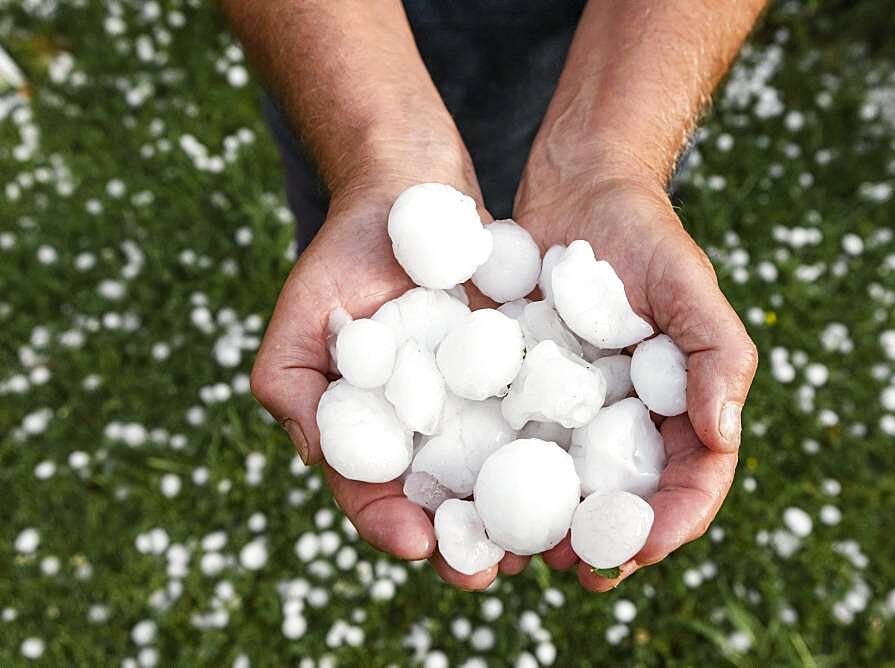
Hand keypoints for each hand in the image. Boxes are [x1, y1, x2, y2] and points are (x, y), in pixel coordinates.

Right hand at [250, 154, 527, 590]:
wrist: (411, 192)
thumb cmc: (345, 252)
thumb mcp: (299, 315)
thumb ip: (289, 385)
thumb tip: (321, 458)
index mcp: (367, 430)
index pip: (371, 492)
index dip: (389, 524)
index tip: (418, 543)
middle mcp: (421, 428)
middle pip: (439, 501)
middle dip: (463, 543)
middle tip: (490, 572)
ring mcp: (471, 404)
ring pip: (494, 475)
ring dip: (516, 518)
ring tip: (542, 546)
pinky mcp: (516, 373)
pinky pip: (534, 420)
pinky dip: (553, 454)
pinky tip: (577, 477)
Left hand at [514, 165, 758, 590]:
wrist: (577, 191)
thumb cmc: (645, 235)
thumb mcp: (690, 285)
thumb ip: (718, 355)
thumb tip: (723, 437)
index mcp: (681, 407)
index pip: (693, 478)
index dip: (675, 520)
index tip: (645, 545)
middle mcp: (629, 421)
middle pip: (627, 500)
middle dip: (606, 544)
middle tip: (577, 569)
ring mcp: (575, 412)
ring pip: (568, 489)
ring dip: (550, 529)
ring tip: (525, 555)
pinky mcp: (524, 394)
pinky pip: (514, 447)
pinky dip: (501, 483)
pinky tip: (477, 505)